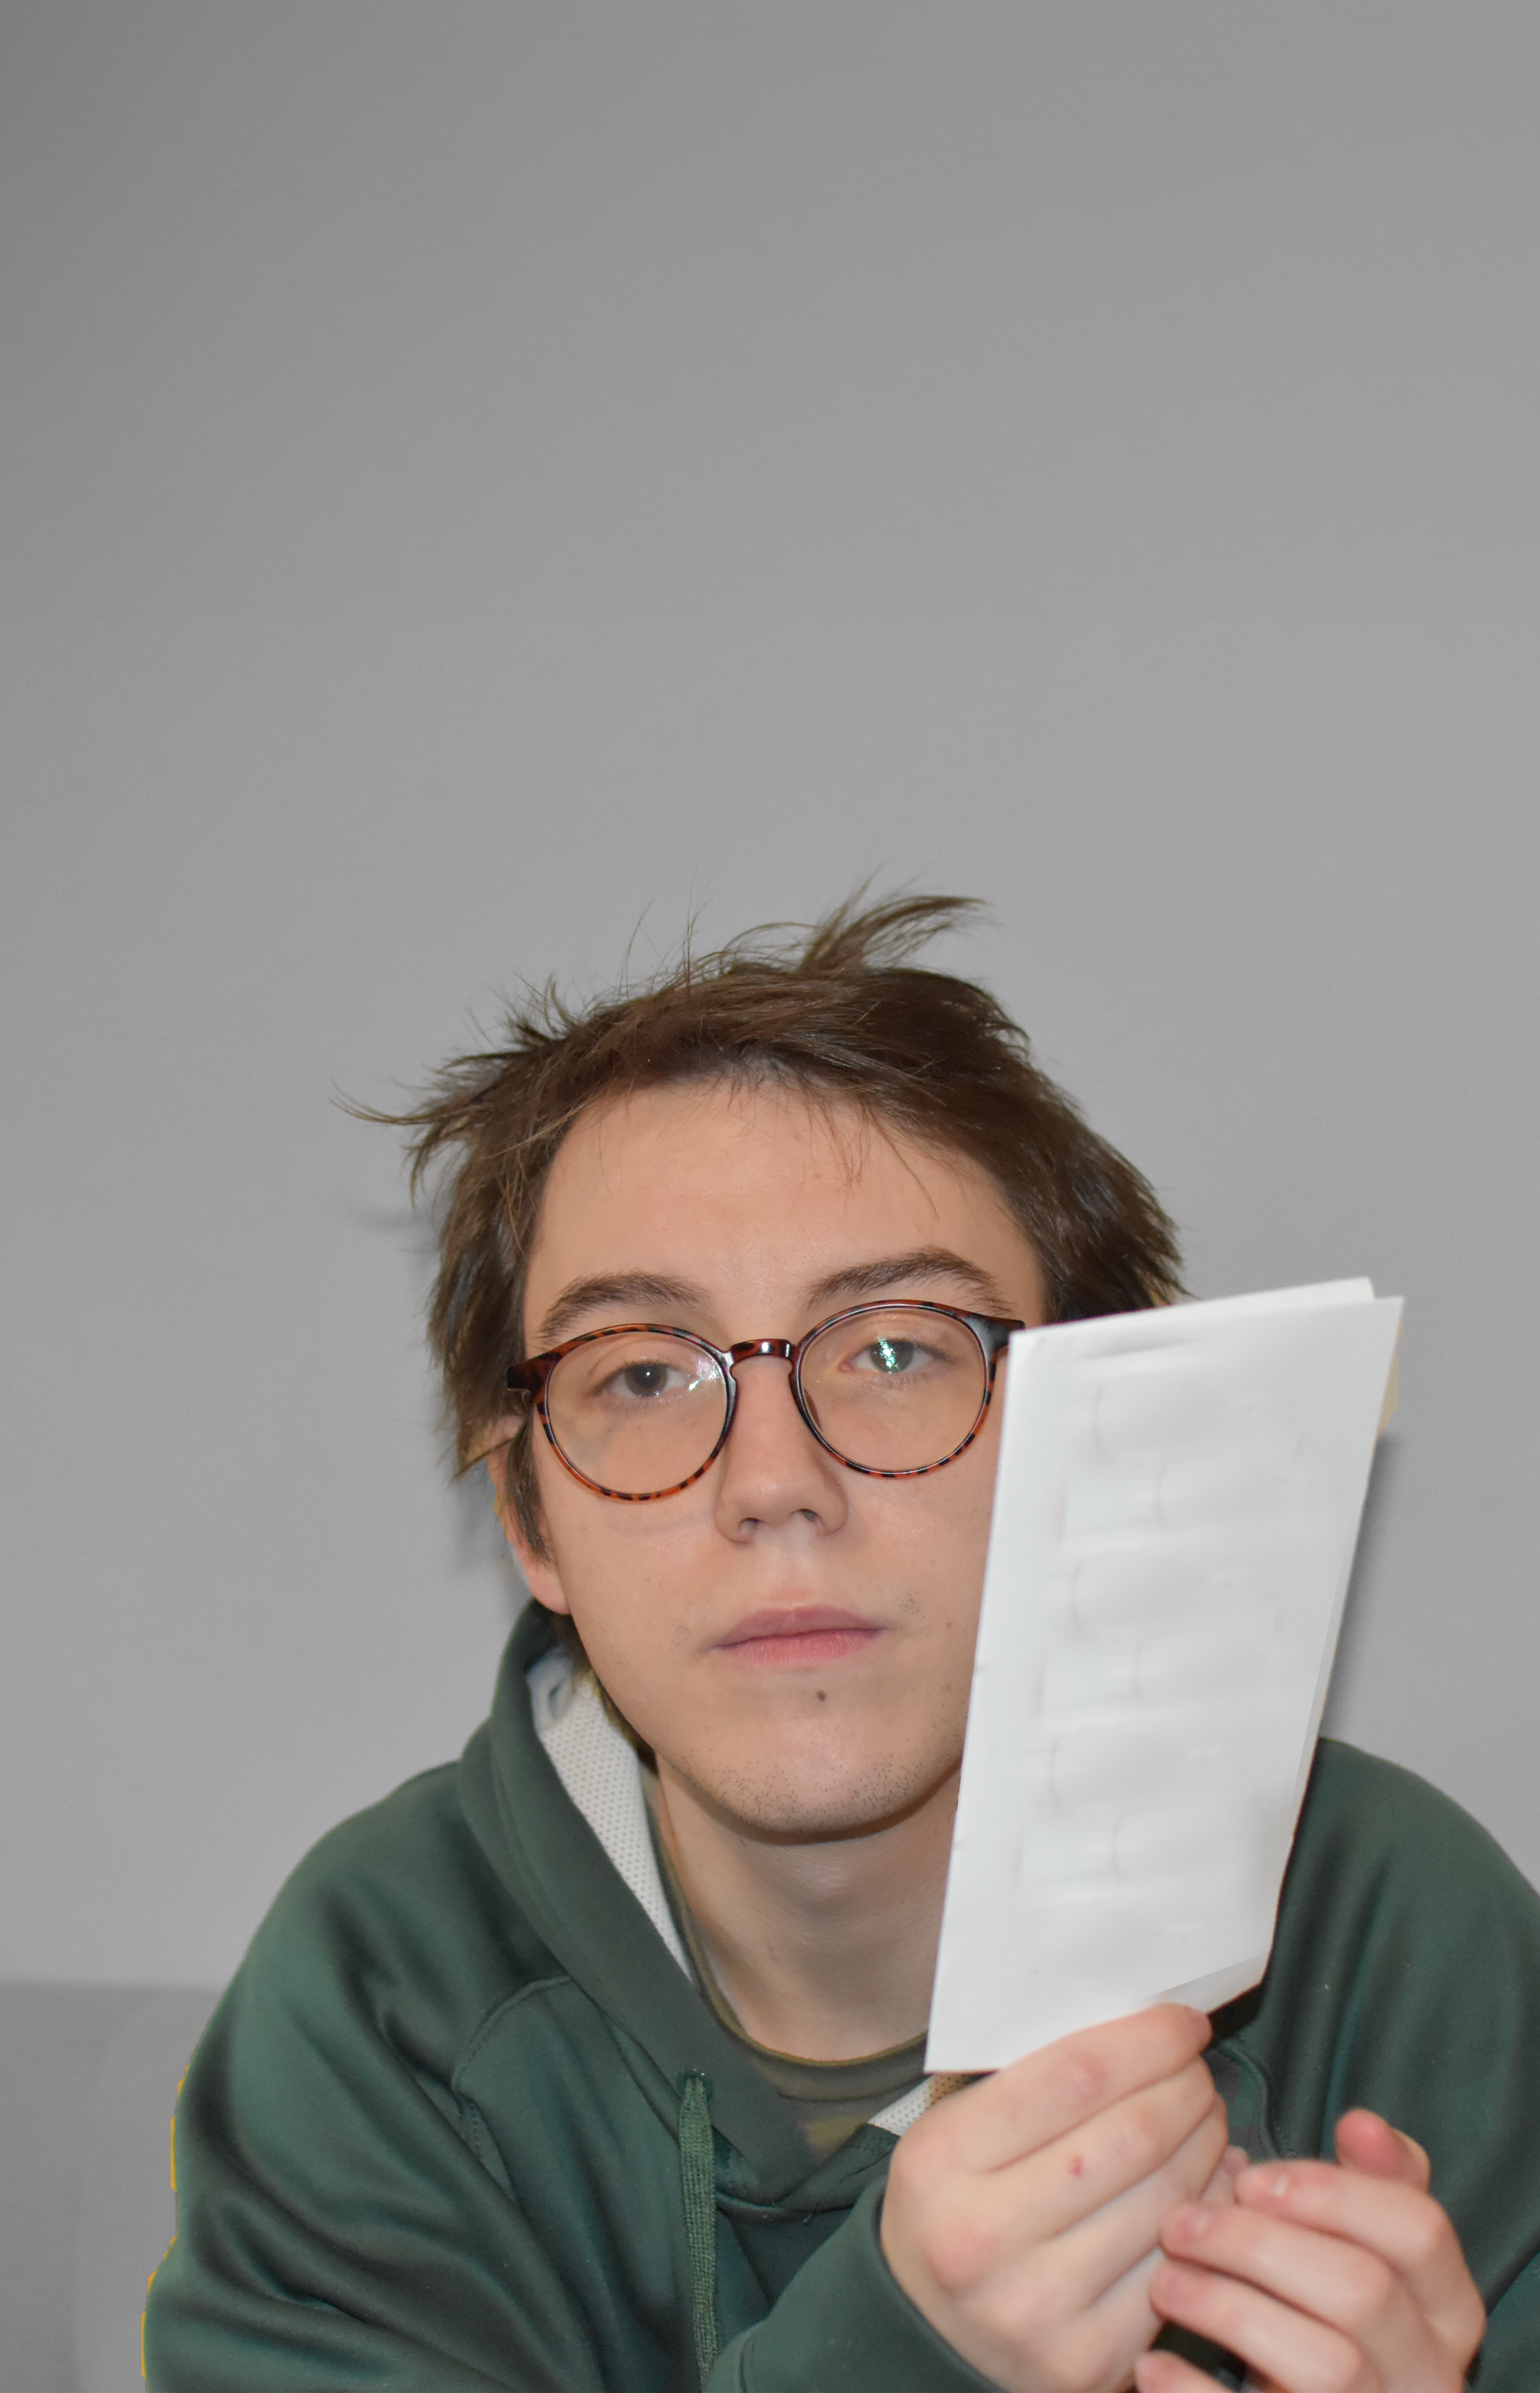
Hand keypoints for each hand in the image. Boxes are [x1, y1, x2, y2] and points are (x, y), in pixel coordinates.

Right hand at [881, 2004, 1231, 2392]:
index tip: (1181, 2023)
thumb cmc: (953, 2207)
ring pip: (1164, 2199)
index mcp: (943, 2160)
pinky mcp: (1086, 2356)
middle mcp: (983, 2235)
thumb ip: (1032, 2081)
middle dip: (1186, 2090)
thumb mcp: (956, 2130)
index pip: (1075, 2074)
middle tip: (1199, 2072)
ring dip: (1206, 2146)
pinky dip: (1207, 2213)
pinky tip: (1209, 2183)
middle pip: (1131, 2135)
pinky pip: (1174, 2267)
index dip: (1146, 2041)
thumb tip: (1145, 2038)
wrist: (925, 2335)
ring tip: (1206, 2119)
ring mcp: (1037, 2305)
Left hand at [1136, 2108, 1486, 2390]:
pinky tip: (1153, 2363)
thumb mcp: (1357, 2245)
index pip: (1420, 2231)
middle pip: (1363, 2292)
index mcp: (1447, 2308)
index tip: (1252, 2177)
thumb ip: (1368, 2186)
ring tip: (1165, 2281)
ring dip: (1228, 2310)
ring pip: (1328, 2364)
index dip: (1331, 2192)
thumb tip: (1362, 2122)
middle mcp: (1430, 2372)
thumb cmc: (1323, 2307)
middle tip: (1181, 2224)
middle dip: (1258, 2245)